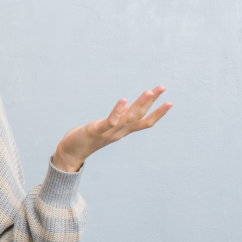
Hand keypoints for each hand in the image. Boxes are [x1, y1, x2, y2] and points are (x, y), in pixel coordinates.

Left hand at [52, 86, 172, 171]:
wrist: (71, 153)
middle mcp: (119, 132)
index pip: (144, 122)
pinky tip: (124, 100)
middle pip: (139, 116)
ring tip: (149, 91)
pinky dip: (117, 111)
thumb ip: (117, 117)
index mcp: (122, 131)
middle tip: (162, 88)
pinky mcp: (96, 130)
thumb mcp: (105, 126)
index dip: (157, 113)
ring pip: (128, 118)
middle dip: (152, 102)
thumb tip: (126, 105)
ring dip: (140, 104)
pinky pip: (110, 121)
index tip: (170, 102)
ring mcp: (109, 132)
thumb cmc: (87, 137)